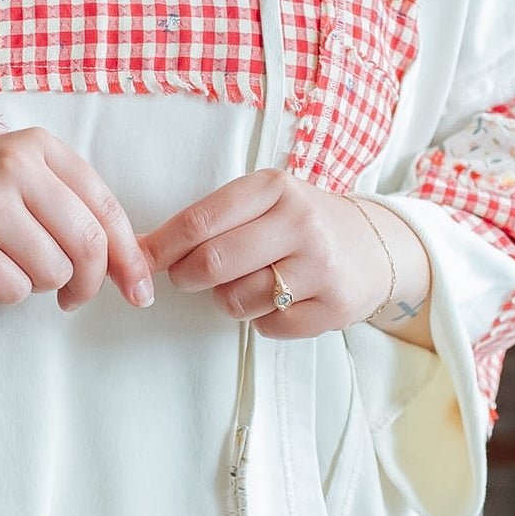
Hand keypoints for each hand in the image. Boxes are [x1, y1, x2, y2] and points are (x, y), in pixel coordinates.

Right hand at [0, 129, 154, 309]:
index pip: (107, 207)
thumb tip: (130, 267)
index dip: (128, 257)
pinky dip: (7, 293)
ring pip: (54, 271)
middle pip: (88, 243)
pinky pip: (15, 290)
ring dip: (40, 285)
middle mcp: (16, 167)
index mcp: (39, 147)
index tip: (139, 290)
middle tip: (74, 298)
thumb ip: (71, 209)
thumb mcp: (17, 179)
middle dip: (90, 283)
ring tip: (9, 266)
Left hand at [138, 169, 432, 344]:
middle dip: (187, 277)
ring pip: (237, 300)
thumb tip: (139, 249)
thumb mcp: (264, 201)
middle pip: (212, 264)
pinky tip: (281, 300)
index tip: (139, 261)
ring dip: (229, 299)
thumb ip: (209, 219)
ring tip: (249, 283)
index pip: (199, 222)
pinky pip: (269, 327)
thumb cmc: (301, 223)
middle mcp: (301, 222)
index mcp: (275, 188)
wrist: (375, 245)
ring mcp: (321, 266)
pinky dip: (263, 320)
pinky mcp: (335, 307)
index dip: (160, 247)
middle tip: (189, 277)